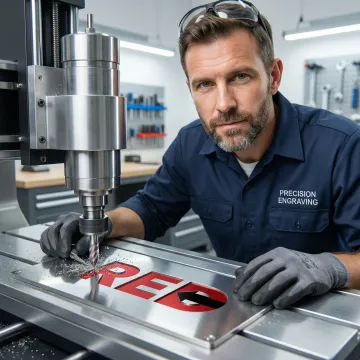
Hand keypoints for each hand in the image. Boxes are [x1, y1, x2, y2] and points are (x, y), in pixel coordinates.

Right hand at [40, 212, 111, 257]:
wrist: (92, 226)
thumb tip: (76, 251)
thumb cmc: (94, 231)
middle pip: (53, 232)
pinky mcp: (51, 228)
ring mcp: (56, 223)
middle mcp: (64, 219)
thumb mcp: (95, 236)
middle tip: (63, 256)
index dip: (64, 243)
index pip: (65, 229)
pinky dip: (46, 247)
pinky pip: (43, 237)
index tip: (66, 253)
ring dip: (51, 248)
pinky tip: (54, 252)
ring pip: (46, 235)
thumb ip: (86, 243)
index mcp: (75, 219)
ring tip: (60, 255)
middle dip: (57, 247)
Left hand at [233, 247, 348, 308]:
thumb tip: (237, 273)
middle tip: (243, 296)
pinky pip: (295, 289)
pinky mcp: (310, 280)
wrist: (325, 267)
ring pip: (278, 280)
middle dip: (252, 285)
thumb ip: (259, 267)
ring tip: (256, 301)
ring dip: (265, 292)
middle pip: (265, 272)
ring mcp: (298, 268)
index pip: (256, 264)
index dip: (245, 276)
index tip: (236, 288)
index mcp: (276, 253)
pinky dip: (285, 297)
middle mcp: (286, 259)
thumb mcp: (277, 262)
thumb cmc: (296, 266)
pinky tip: (276, 304)